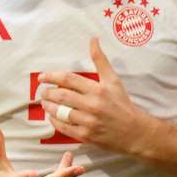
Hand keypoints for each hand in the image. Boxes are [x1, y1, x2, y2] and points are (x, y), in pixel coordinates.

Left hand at [39, 38, 156, 154]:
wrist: (134, 131)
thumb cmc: (122, 103)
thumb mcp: (113, 80)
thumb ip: (100, 60)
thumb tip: (93, 40)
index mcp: (98, 90)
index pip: (69, 79)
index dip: (52, 76)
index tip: (42, 77)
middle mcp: (92, 105)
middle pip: (62, 96)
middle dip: (48, 93)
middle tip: (42, 91)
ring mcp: (89, 122)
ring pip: (61, 112)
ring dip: (49, 107)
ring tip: (44, 103)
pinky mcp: (86, 136)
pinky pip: (65, 128)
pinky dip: (55, 122)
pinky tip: (52, 117)